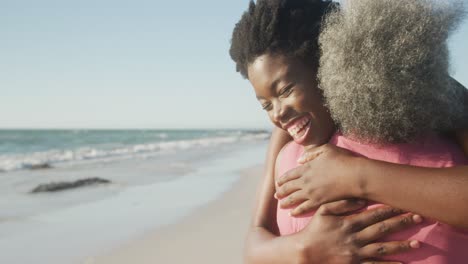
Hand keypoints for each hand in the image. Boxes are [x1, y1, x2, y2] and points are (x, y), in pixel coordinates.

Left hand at [275, 143, 362, 215]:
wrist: (355, 175)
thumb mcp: (326, 149)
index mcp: (306, 167)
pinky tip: (292, 213)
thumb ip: (311, 153)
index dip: (282, 179)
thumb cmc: (343, 160)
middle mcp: (306, 180)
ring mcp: (311, 192)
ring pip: (293, 198)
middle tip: (276, 196)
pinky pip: (304, 208)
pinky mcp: (319, 201)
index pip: (290, 174)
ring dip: (285, 202)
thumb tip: (299, 160)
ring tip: (280, 205)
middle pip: (289, 187)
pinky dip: (297, 211)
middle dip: (281, 191)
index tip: (277, 183)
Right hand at [295, 199, 420, 263]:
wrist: (305, 252)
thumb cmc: (314, 230)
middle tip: (419, 218)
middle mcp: (355, 237)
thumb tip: (360, 200)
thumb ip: (340, 204)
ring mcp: (356, 252)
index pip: (374, 215)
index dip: (391, 209)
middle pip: (383, 229)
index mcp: (349, 223)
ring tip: (417, 243)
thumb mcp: (323, 211)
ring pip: (383, 248)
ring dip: (401, 246)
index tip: (405, 204)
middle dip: (402, 223)